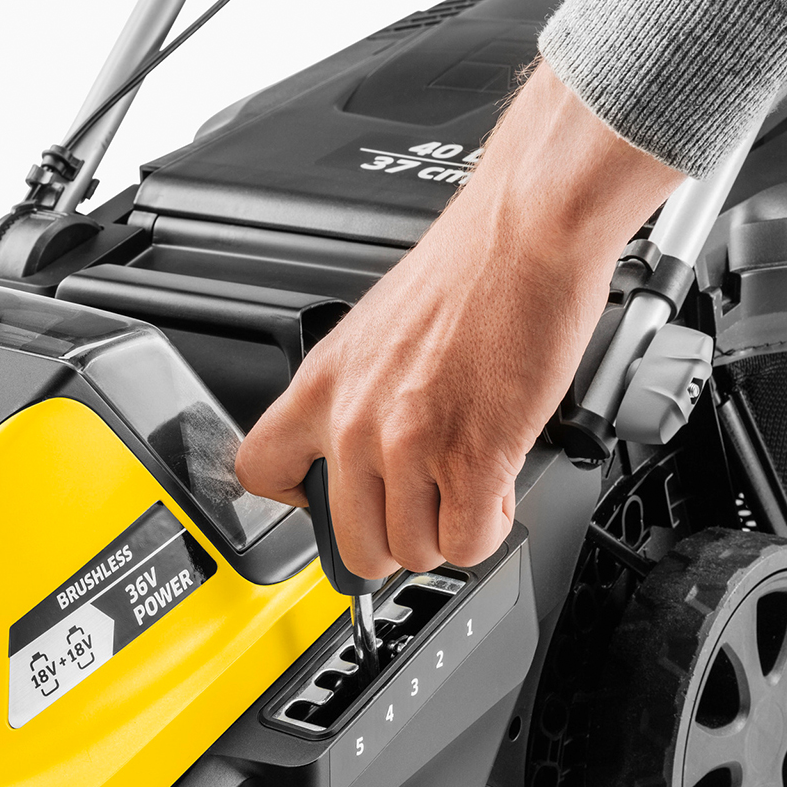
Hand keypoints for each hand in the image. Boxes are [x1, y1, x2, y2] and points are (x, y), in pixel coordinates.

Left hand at [236, 63, 681, 578]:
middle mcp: (355, 421)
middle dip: (395, 541)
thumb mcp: (374, 330)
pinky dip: (487, 531)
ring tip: (468, 492)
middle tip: (424, 511)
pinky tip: (496, 493)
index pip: (261, 472)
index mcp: (322, 385)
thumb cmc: (467, 269)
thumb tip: (369, 450)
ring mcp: (410, 445)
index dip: (299, 503)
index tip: (329, 503)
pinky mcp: (473, 458)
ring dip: (446, 534)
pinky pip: (467, 545)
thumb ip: (358, 395)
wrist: (526, 233)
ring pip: (413, 552)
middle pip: (353, 546)